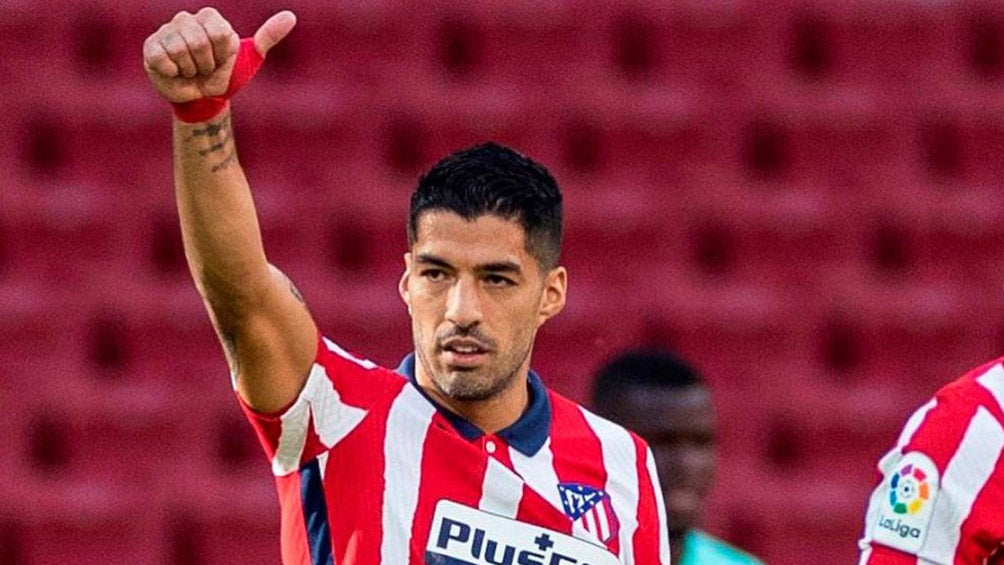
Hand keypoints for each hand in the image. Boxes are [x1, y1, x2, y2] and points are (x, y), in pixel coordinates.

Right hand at [143, 8, 295, 103]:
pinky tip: (175, 72)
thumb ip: (268, 36)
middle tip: (205, 69)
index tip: (221, 60)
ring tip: (191, 71)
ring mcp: (166, 31)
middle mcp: (186, 19)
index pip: (217, 33)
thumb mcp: (250, 57)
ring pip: (179, 50)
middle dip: (206, 65)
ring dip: (189, 70)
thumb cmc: (225, 76)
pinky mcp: (151, 47)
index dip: (221, 54)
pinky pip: (161, 57)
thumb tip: (291, 16)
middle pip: (198, 42)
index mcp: (210, 18)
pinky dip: (172, 72)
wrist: (204, 99)